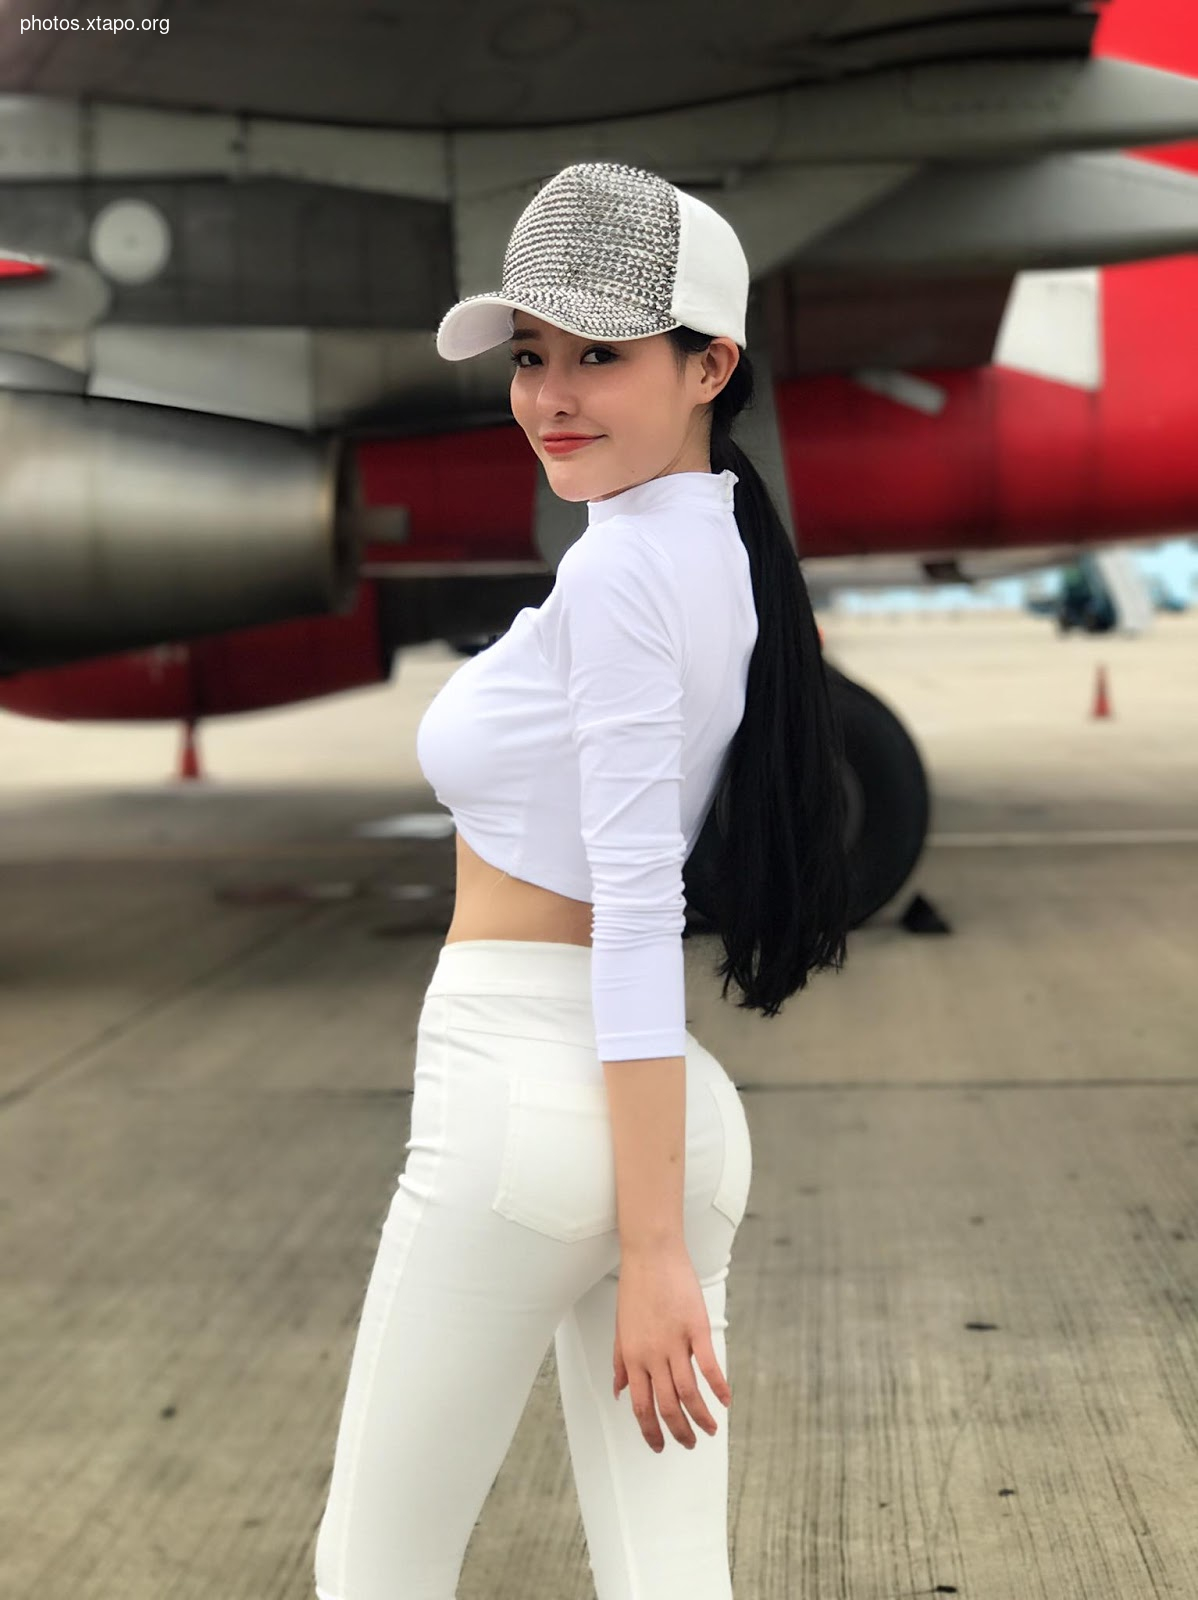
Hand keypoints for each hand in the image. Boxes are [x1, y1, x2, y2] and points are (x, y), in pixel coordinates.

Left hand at [612, 1242, 731, 1452]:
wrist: (651, 1253)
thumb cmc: (635, 1288)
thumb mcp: (621, 1328)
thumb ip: (620, 1362)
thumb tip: (619, 1391)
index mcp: (632, 1356)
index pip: (641, 1406)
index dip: (651, 1431)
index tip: (660, 1445)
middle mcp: (652, 1355)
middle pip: (667, 1406)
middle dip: (679, 1431)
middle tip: (691, 1443)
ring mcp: (675, 1342)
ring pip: (689, 1392)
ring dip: (701, 1416)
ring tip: (711, 1428)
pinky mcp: (696, 1327)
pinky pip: (709, 1365)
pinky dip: (718, 1387)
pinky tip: (725, 1399)